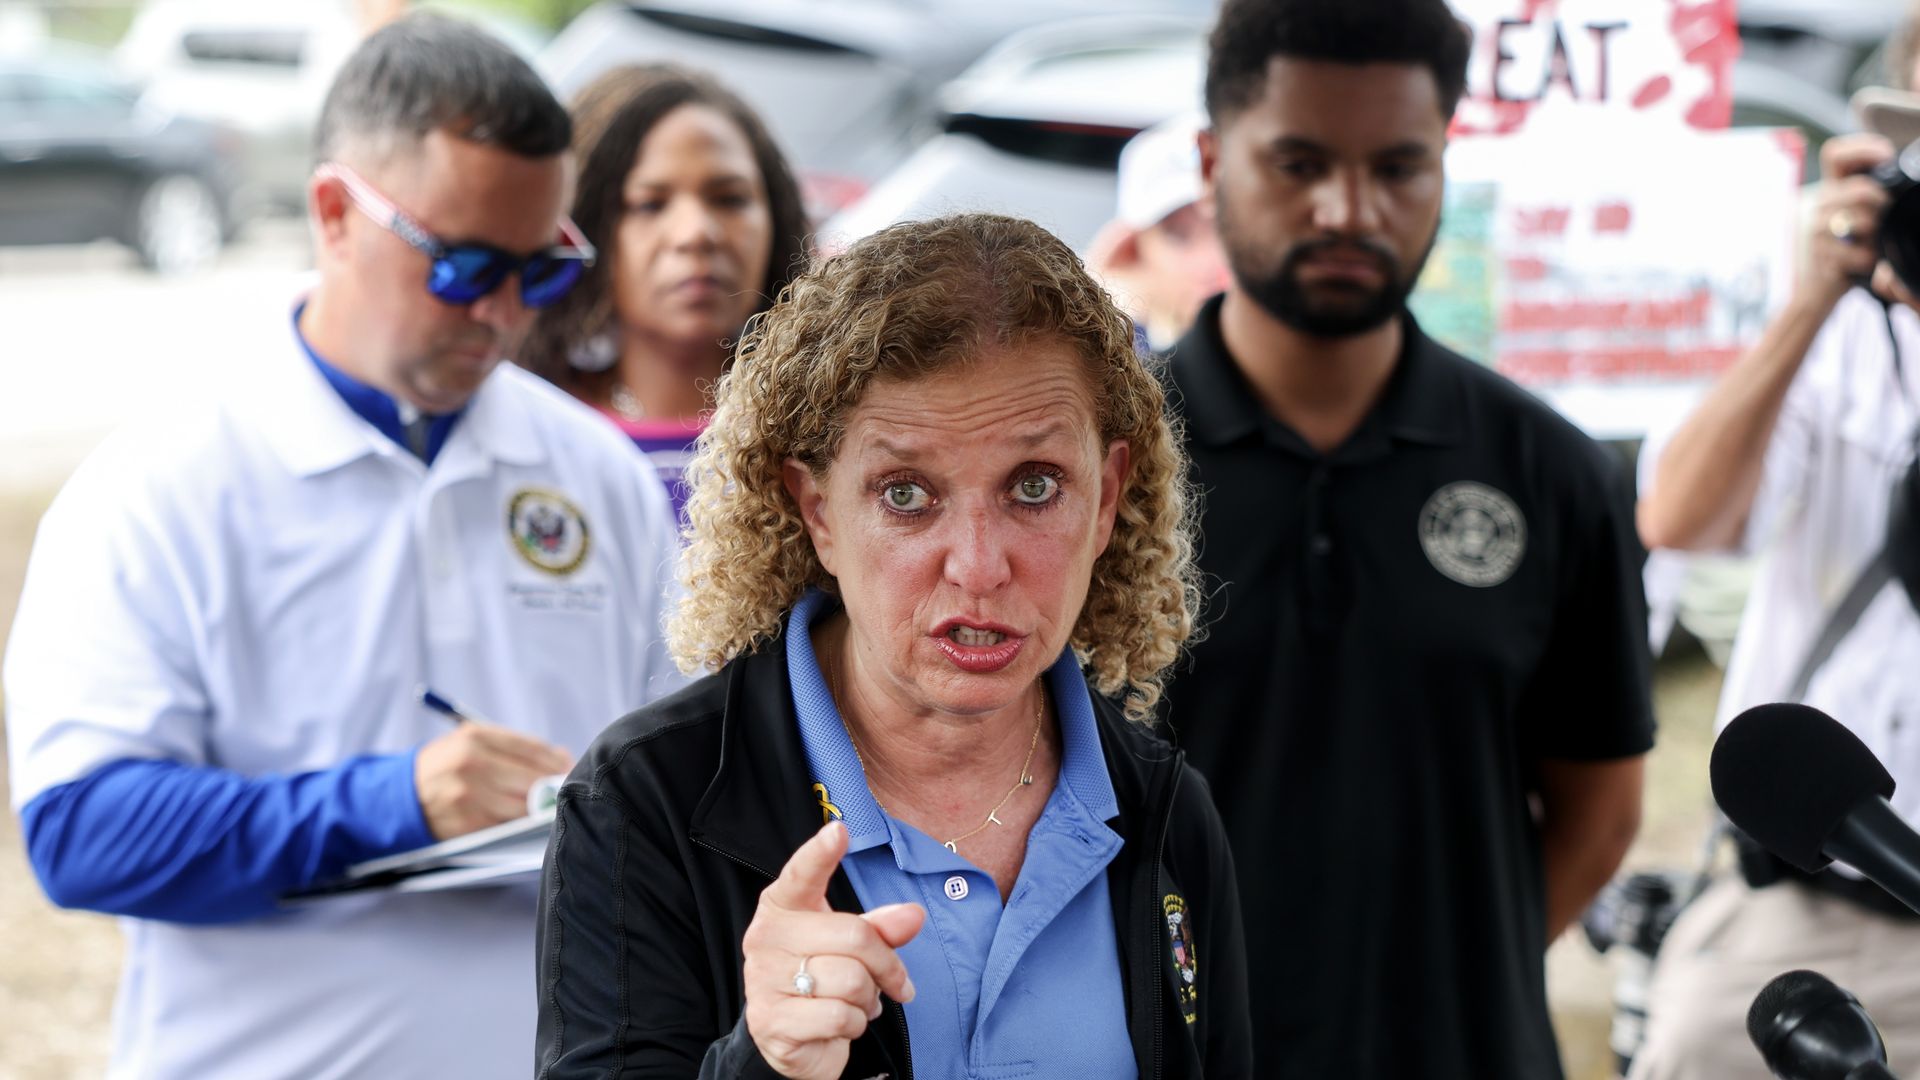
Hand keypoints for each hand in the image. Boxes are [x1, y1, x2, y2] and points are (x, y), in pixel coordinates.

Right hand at [413, 721, 571, 839]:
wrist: (401, 796)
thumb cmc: (446, 766)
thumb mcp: (472, 743)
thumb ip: (514, 747)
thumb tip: (561, 758)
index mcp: (476, 737)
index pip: (533, 749)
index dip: (557, 762)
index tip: (568, 769)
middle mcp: (472, 763)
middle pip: (532, 779)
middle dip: (551, 787)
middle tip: (563, 792)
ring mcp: (468, 796)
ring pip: (523, 806)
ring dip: (538, 810)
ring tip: (544, 808)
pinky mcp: (466, 823)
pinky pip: (506, 826)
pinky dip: (518, 826)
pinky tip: (521, 822)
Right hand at [741, 821, 924, 1079]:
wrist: (792, 1039)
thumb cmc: (825, 977)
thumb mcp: (854, 946)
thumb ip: (881, 927)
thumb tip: (914, 914)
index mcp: (782, 907)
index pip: (801, 875)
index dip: (820, 853)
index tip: (839, 830)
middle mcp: (765, 937)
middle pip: (854, 936)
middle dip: (888, 965)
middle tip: (896, 982)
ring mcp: (763, 980)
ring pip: (851, 980)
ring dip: (868, 999)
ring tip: (857, 1002)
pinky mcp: (771, 1021)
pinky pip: (839, 1016)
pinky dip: (854, 1024)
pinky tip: (841, 1023)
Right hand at [1801, 134, 1895, 303]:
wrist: (1817, 286)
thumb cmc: (1846, 244)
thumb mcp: (1852, 210)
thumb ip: (1870, 191)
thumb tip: (1904, 175)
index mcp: (1830, 186)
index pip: (1836, 154)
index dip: (1863, 149)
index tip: (1886, 158)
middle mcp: (1819, 204)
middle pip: (1861, 190)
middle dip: (1883, 203)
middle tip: (1887, 214)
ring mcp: (1816, 231)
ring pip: (1861, 222)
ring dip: (1877, 233)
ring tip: (1876, 240)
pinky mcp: (1822, 258)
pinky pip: (1860, 254)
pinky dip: (1870, 259)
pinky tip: (1868, 260)